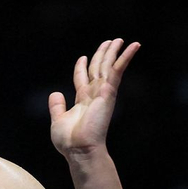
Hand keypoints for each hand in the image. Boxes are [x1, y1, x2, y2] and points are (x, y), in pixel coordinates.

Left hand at [49, 38, 139, 156]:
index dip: (81, 66)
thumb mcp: (58, 119)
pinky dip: (125, 57)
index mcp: (82, 100)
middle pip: (97, 68)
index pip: (82, 78)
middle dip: (102, 54)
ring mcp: (103, 92)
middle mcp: (94, 94)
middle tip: (109, 42)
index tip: (82, 57)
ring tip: (118, 40)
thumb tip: (55, 93)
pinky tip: (132, 46)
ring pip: (108, 65)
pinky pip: (117, 69)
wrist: (80, 148)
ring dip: (113, 52)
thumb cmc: (69, 140)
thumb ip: (57, 106)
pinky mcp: (109, 91)